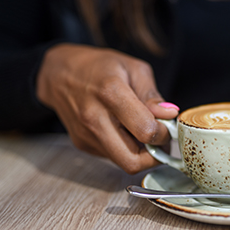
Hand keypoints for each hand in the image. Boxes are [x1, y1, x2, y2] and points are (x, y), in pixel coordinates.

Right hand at [37, 43, 178, 173]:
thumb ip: (152, 95)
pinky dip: (126, 149)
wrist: (59, 74)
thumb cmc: (100, 67)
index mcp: (111, 93)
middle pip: (132, 161)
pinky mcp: (82, 144)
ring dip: (141, 154)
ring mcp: (86, 135)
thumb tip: (170, 115)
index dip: (164, 133)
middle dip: (154, 156)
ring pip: (123, 163)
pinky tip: (125, 131)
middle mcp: (94, 118)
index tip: (167, 125)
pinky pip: (113, 156)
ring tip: (143, 132)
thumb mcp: (133, 69)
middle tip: (160, 140)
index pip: (146, 131)